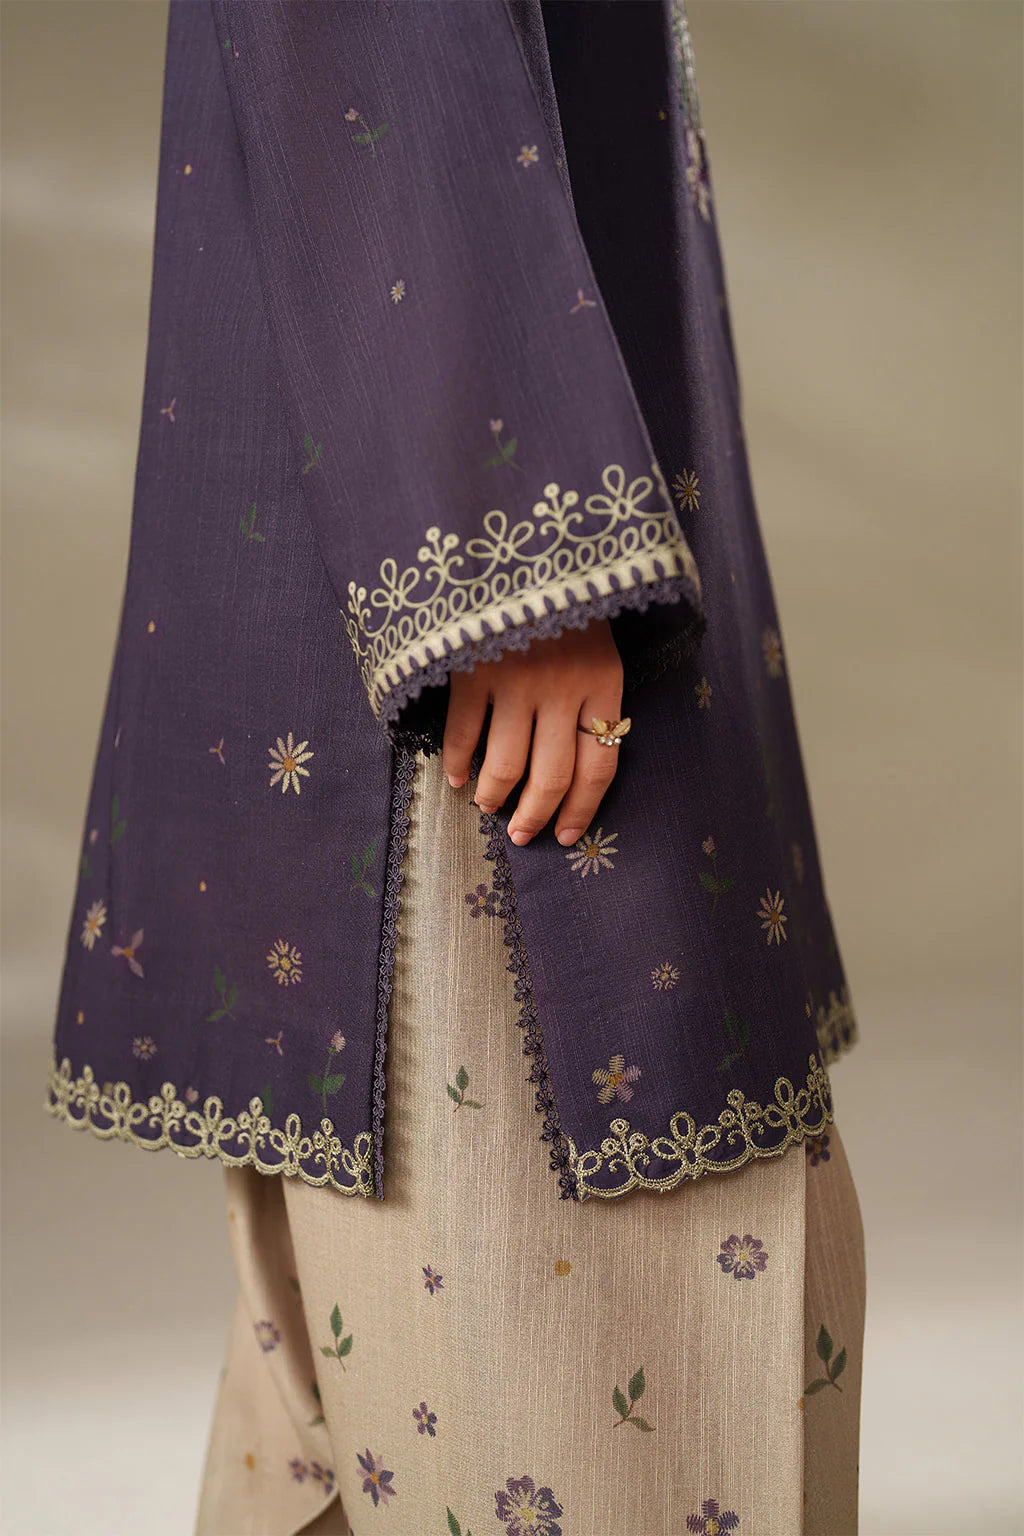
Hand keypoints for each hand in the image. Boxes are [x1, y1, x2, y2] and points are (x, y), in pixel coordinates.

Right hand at [442, 619, 624, 846]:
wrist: (525, 543)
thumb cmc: (567, 599)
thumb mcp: (598, 644)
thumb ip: (592, 695)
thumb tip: (571, 763)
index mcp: (605, 684)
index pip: (600, 768)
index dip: (581, 810)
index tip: (566, 836)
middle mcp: (564, 689)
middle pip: (551, 777)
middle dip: (534, 816)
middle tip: (521, 834)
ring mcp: (517, 680)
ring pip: (506, 764)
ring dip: (494, 795)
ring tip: (486, 806)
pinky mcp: (474, 668)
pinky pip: (465, 732)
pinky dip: (458, 762)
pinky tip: (456, 777)